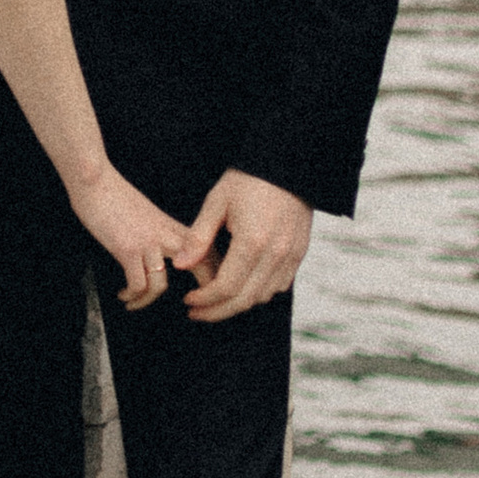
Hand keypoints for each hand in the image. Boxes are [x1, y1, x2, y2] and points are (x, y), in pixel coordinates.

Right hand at [69, 165, 208, 312]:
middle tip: (194, 309)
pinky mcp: (127, 249)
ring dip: (147, 301)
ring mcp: (147, 243)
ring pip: (161, 285)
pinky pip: (137, 284)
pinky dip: (131, 295)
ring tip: (135, 302)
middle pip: (201, 264)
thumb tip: (165, 254)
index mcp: (172, 226)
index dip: (215, 271)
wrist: (95, 181)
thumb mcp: (148, 215)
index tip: (211, 289)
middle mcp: (165, 235)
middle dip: (204, 292)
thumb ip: (160, 233)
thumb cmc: (115, 196)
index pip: (207, 249)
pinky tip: (124, 294)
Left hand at [182, 170, 311, 320]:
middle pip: (244, 300)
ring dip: (237, 304)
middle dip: (217, 311)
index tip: (188, 301)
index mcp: (252, 242)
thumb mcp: (217, 203)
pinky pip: (279, 286)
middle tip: (196, 313)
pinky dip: (258, 293)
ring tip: (215, 301)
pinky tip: (241, 288)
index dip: (205, 300)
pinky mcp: (299, 254)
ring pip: (262, 297)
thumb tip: (180, 265)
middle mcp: (275, 254)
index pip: (226, 287)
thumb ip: (198, 237)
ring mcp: (290, 256)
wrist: (287, 164)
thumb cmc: (248, 180)